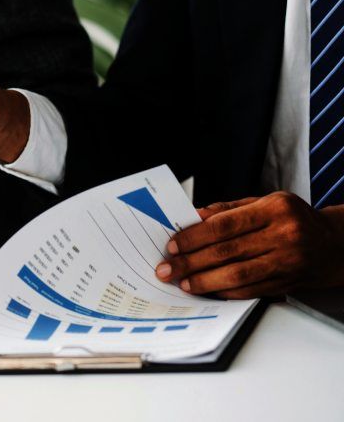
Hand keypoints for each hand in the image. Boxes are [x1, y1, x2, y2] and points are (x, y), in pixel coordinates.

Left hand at [154, 192, 343, 298]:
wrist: (334, 245)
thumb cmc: (293, 220)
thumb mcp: (265, 202)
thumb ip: (228, 209)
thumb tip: (193, 217)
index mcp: (274, 210)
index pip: (224, 225)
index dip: (194, 237)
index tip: (173, 246)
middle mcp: (283, 235)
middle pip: (227, 251)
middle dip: (191, 262)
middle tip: (168, 269)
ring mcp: (287, 261)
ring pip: (238, 275)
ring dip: (206, 281)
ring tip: (184, 283)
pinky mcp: (288, 282)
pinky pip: (251, 290)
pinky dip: (226, 292)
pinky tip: (209, 291)